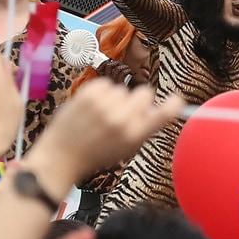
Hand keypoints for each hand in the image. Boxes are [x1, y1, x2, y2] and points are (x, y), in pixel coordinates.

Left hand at [24, 79, 181, 197]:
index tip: (177, 99)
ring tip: (100, 115)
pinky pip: (106, 84)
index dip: (173, 105)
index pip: (162, 115)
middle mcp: (121, 119)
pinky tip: (91, 107)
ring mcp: (104, 105)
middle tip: (124, 111)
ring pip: (122, 89)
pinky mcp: (88, 93)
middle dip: (138, 100)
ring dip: (115, 99)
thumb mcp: (125, 149)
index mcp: (133, 136)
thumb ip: (142, 129)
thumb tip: (158, 108)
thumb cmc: (95, 154)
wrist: (62, 154)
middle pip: (144, 92)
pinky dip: (100, 93)